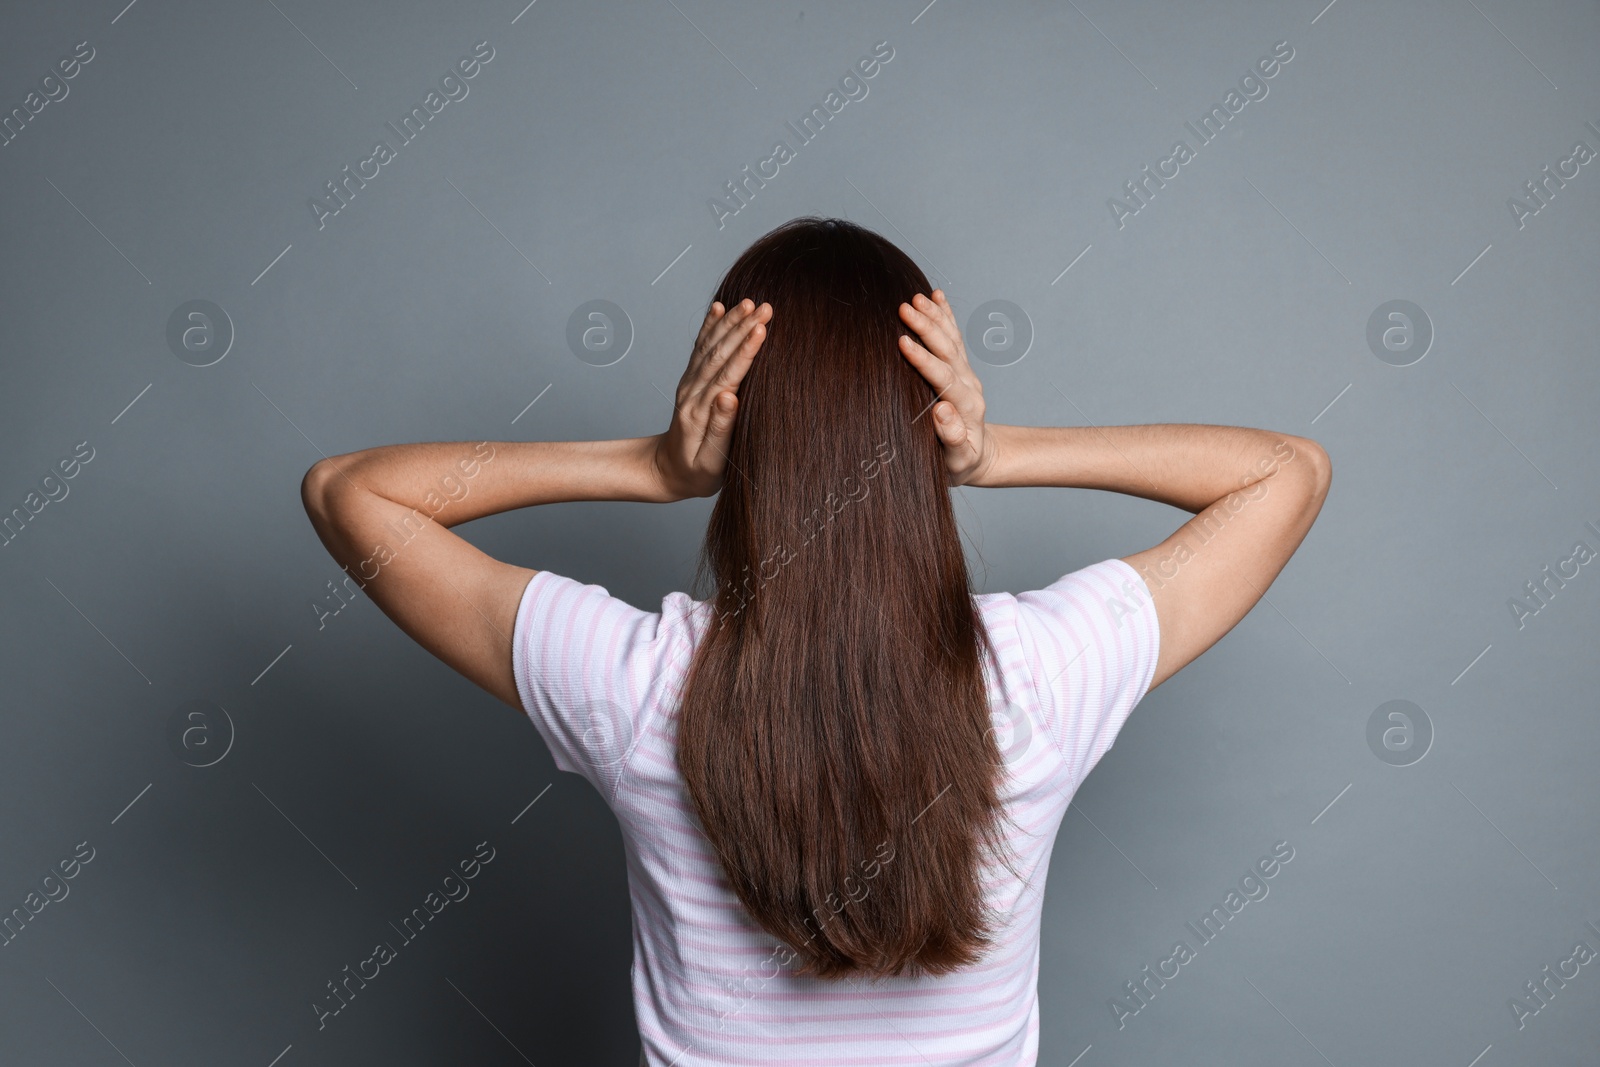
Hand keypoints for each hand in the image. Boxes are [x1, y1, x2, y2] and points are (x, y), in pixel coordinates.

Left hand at [652, 297, 771, 499]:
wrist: (666, 471)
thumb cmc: (695, 473)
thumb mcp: (710, 462)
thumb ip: (720, 430)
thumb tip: (729, 397)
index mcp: (701, 412)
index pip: (727, 375)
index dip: (745, 352)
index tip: (761, 330)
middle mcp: (693, 393)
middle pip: (720, 354)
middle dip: (743, 328)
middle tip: (765, 307)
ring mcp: (690, 384)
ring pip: (711, 347)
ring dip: (730, 322)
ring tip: (749, 302)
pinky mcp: (690, 380)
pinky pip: (700, 349)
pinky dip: (709, 327)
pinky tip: (719, 308)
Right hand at [897, 290, 996, 486]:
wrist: (980, 457)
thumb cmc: (961, 463)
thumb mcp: (957, 461)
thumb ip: (952, 439)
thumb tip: (942, 411)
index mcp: (966, 407)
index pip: (943, 378)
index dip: (923, 360)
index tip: (902, 342)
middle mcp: (969, 386)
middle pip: (948, 351)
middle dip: (926, 328)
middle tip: (904, 308)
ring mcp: (966, 374)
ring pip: (952, 339)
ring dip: (935, 316)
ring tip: (917, 297)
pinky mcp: (961, 369)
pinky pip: (954, 338)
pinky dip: (946, 316)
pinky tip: (937, 296)